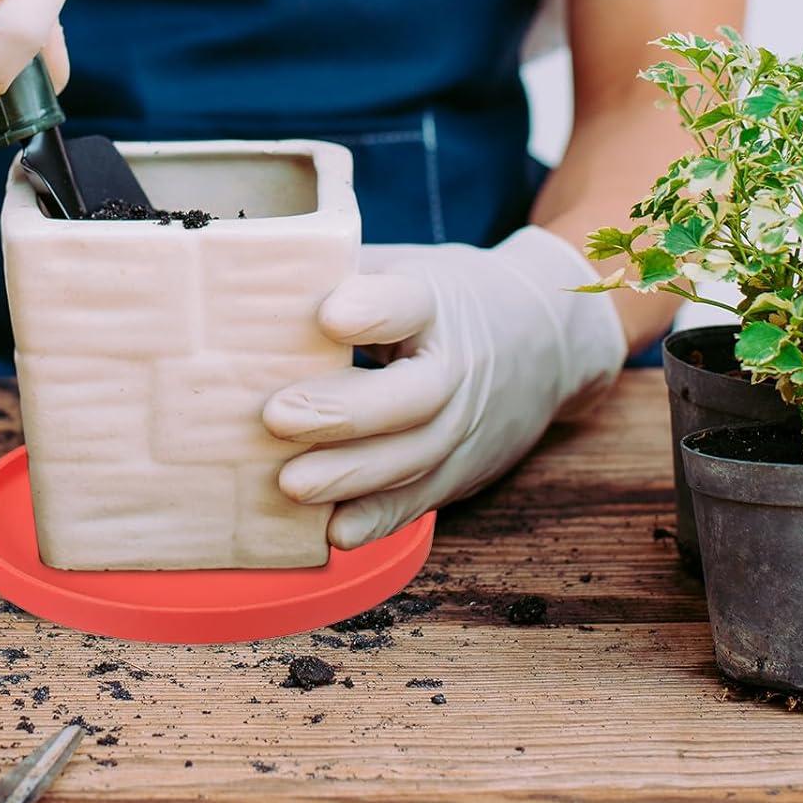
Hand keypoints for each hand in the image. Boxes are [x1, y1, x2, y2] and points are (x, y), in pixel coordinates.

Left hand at [263, 227, 626, 548]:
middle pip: (412, 396)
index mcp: (437, 302)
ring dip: (349, 476)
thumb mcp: (412, 268)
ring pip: (413, 457)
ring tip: (289, 484)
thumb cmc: (450, 298)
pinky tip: (335, 534)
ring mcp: (465, 426)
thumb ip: (346, 274)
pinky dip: (379, 519)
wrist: (547, 337)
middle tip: (276, 416)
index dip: (372, 310)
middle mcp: (458, 368)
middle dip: (344, 412)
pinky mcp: (462, 471)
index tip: (328, 315)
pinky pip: (420, 499)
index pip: (410, 303)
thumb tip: (256, 274)